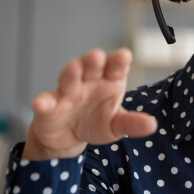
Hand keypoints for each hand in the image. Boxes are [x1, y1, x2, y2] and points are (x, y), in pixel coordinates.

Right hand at [22, 48, 156, 160]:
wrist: (69, 137)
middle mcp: (89, 82)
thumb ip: (133, 124)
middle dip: (94, 60)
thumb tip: (152, 125)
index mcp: (109, 82)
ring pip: (69, 79)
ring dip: (70, 73)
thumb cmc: (97, 122)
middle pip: (91, 67)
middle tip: (97, 55)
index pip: (116, 68)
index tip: (124, 56)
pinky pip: (45, 102)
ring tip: (73, 67)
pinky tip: (41, 104)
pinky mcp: (49, 106)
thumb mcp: (117, 125)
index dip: (119, 61)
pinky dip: (42, 102)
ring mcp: (67, 92)